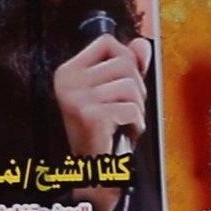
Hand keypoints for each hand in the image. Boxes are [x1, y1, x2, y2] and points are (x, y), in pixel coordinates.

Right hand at [51, 34, 151, 156]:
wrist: (93, 168)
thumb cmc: (103, 131)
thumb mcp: (112, 93)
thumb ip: (128, 65)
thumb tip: (142, 43)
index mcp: (68, 72)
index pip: (106, 42)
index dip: (125, 58)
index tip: (125, 80)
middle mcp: (68, 82)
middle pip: (123, 62)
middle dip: (136, 86)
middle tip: (126, 107)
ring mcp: (77, 98)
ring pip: (130, 85)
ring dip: (137, 107)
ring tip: (124, 120)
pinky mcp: (91, 116)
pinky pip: (132, 108)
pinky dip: (137, 123)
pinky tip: (125, 132)